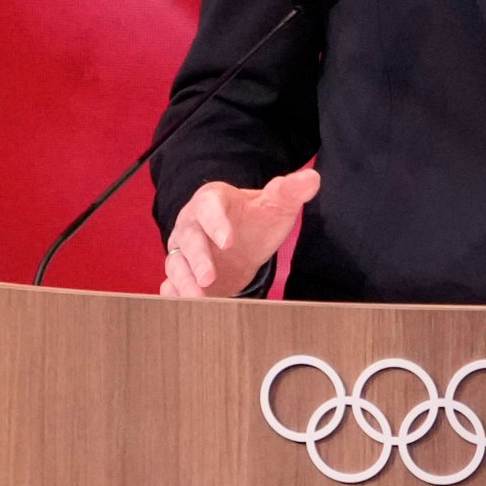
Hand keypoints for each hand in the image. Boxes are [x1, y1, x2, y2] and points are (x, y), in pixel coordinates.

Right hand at [162, 166, 320, 296]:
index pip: (209, 208)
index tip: (228, 241)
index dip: (216, 224)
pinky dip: (175, 294)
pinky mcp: (184, 274)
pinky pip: (172, 283)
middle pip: (189, 240)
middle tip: (209, 277)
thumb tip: (312, 179)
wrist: (241, 239)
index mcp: (211, 202)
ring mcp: (184, 251)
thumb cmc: (254, 218)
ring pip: (177, 264)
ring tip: (198, 299)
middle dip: (197, 260)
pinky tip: (184, 306)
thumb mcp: (274, 203)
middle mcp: (191, 225)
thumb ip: (290, 191)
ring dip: (184, 282)